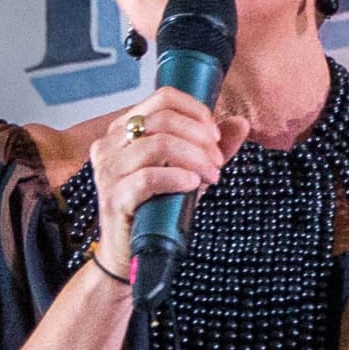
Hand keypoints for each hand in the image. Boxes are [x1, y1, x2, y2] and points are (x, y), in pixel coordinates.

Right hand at [91, 86, 227, 277]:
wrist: (130, 251)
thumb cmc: (155, 207)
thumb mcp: (187, 171)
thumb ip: (211, 147)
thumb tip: (240, 123)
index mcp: (124, 129)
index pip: (162, 98)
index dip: (196, 112)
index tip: (215, 135)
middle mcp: (110, 144)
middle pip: (162, 119)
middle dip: (200, 138)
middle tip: (217, 160)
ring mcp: (108, 170)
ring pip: (157, 145)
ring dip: (194, 158)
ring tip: (211, 175)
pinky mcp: (113, 197)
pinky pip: (148, 178)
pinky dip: (177, 178)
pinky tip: (194, 184)